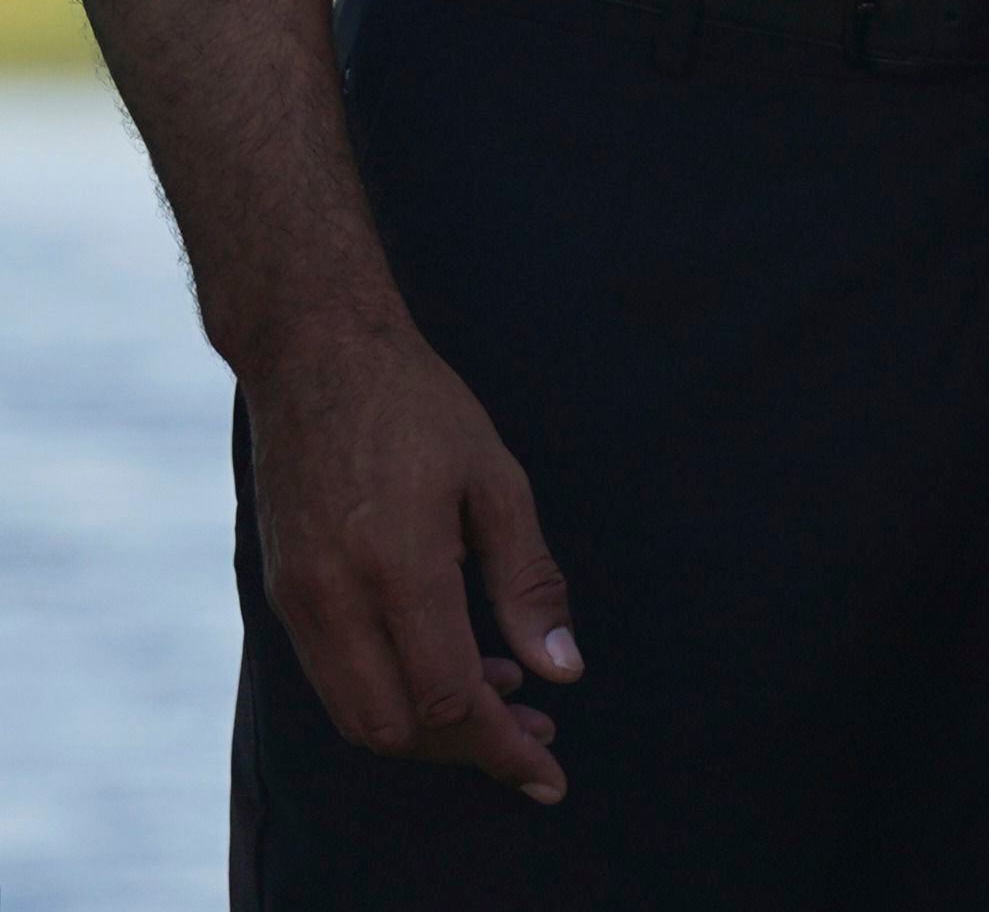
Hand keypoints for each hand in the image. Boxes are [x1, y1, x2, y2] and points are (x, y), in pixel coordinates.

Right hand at [242, 317, 580, 801]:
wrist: (315, 359)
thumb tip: (562, 671)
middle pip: (400, 729)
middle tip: (537, 731)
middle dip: (470, 747)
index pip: (452, 700)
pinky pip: (336, 680)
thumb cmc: (419, 408)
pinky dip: (393, 693)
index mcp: (397, 570)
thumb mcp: (497, 482)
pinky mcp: (283, 596)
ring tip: (506, 694)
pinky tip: (451, 661)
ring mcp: (298, 603)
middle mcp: (335, 600)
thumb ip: (528, 582)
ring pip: (361, 716)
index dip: (502, 748)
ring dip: (432, 728)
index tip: (548, 773)